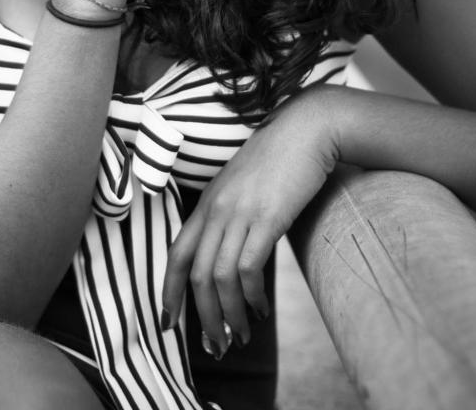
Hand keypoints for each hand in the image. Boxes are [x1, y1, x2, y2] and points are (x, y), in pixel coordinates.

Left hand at [161, 87, 338, 356]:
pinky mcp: (268, 218)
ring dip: (230, 315)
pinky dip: (252, 297)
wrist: (307, 129)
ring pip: (221, 278)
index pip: (177, 254)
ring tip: (241, 336)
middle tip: (217, 346)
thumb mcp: (244, 185)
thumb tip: (231, 253)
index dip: (169, 292)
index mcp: (207, 202)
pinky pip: (249, 268)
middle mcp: (217, 208)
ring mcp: (240, 213)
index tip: (168, 323)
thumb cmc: (280, 158)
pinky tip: (262, 309)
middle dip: (203, 318)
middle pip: (197, 275)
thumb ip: (231, 213)